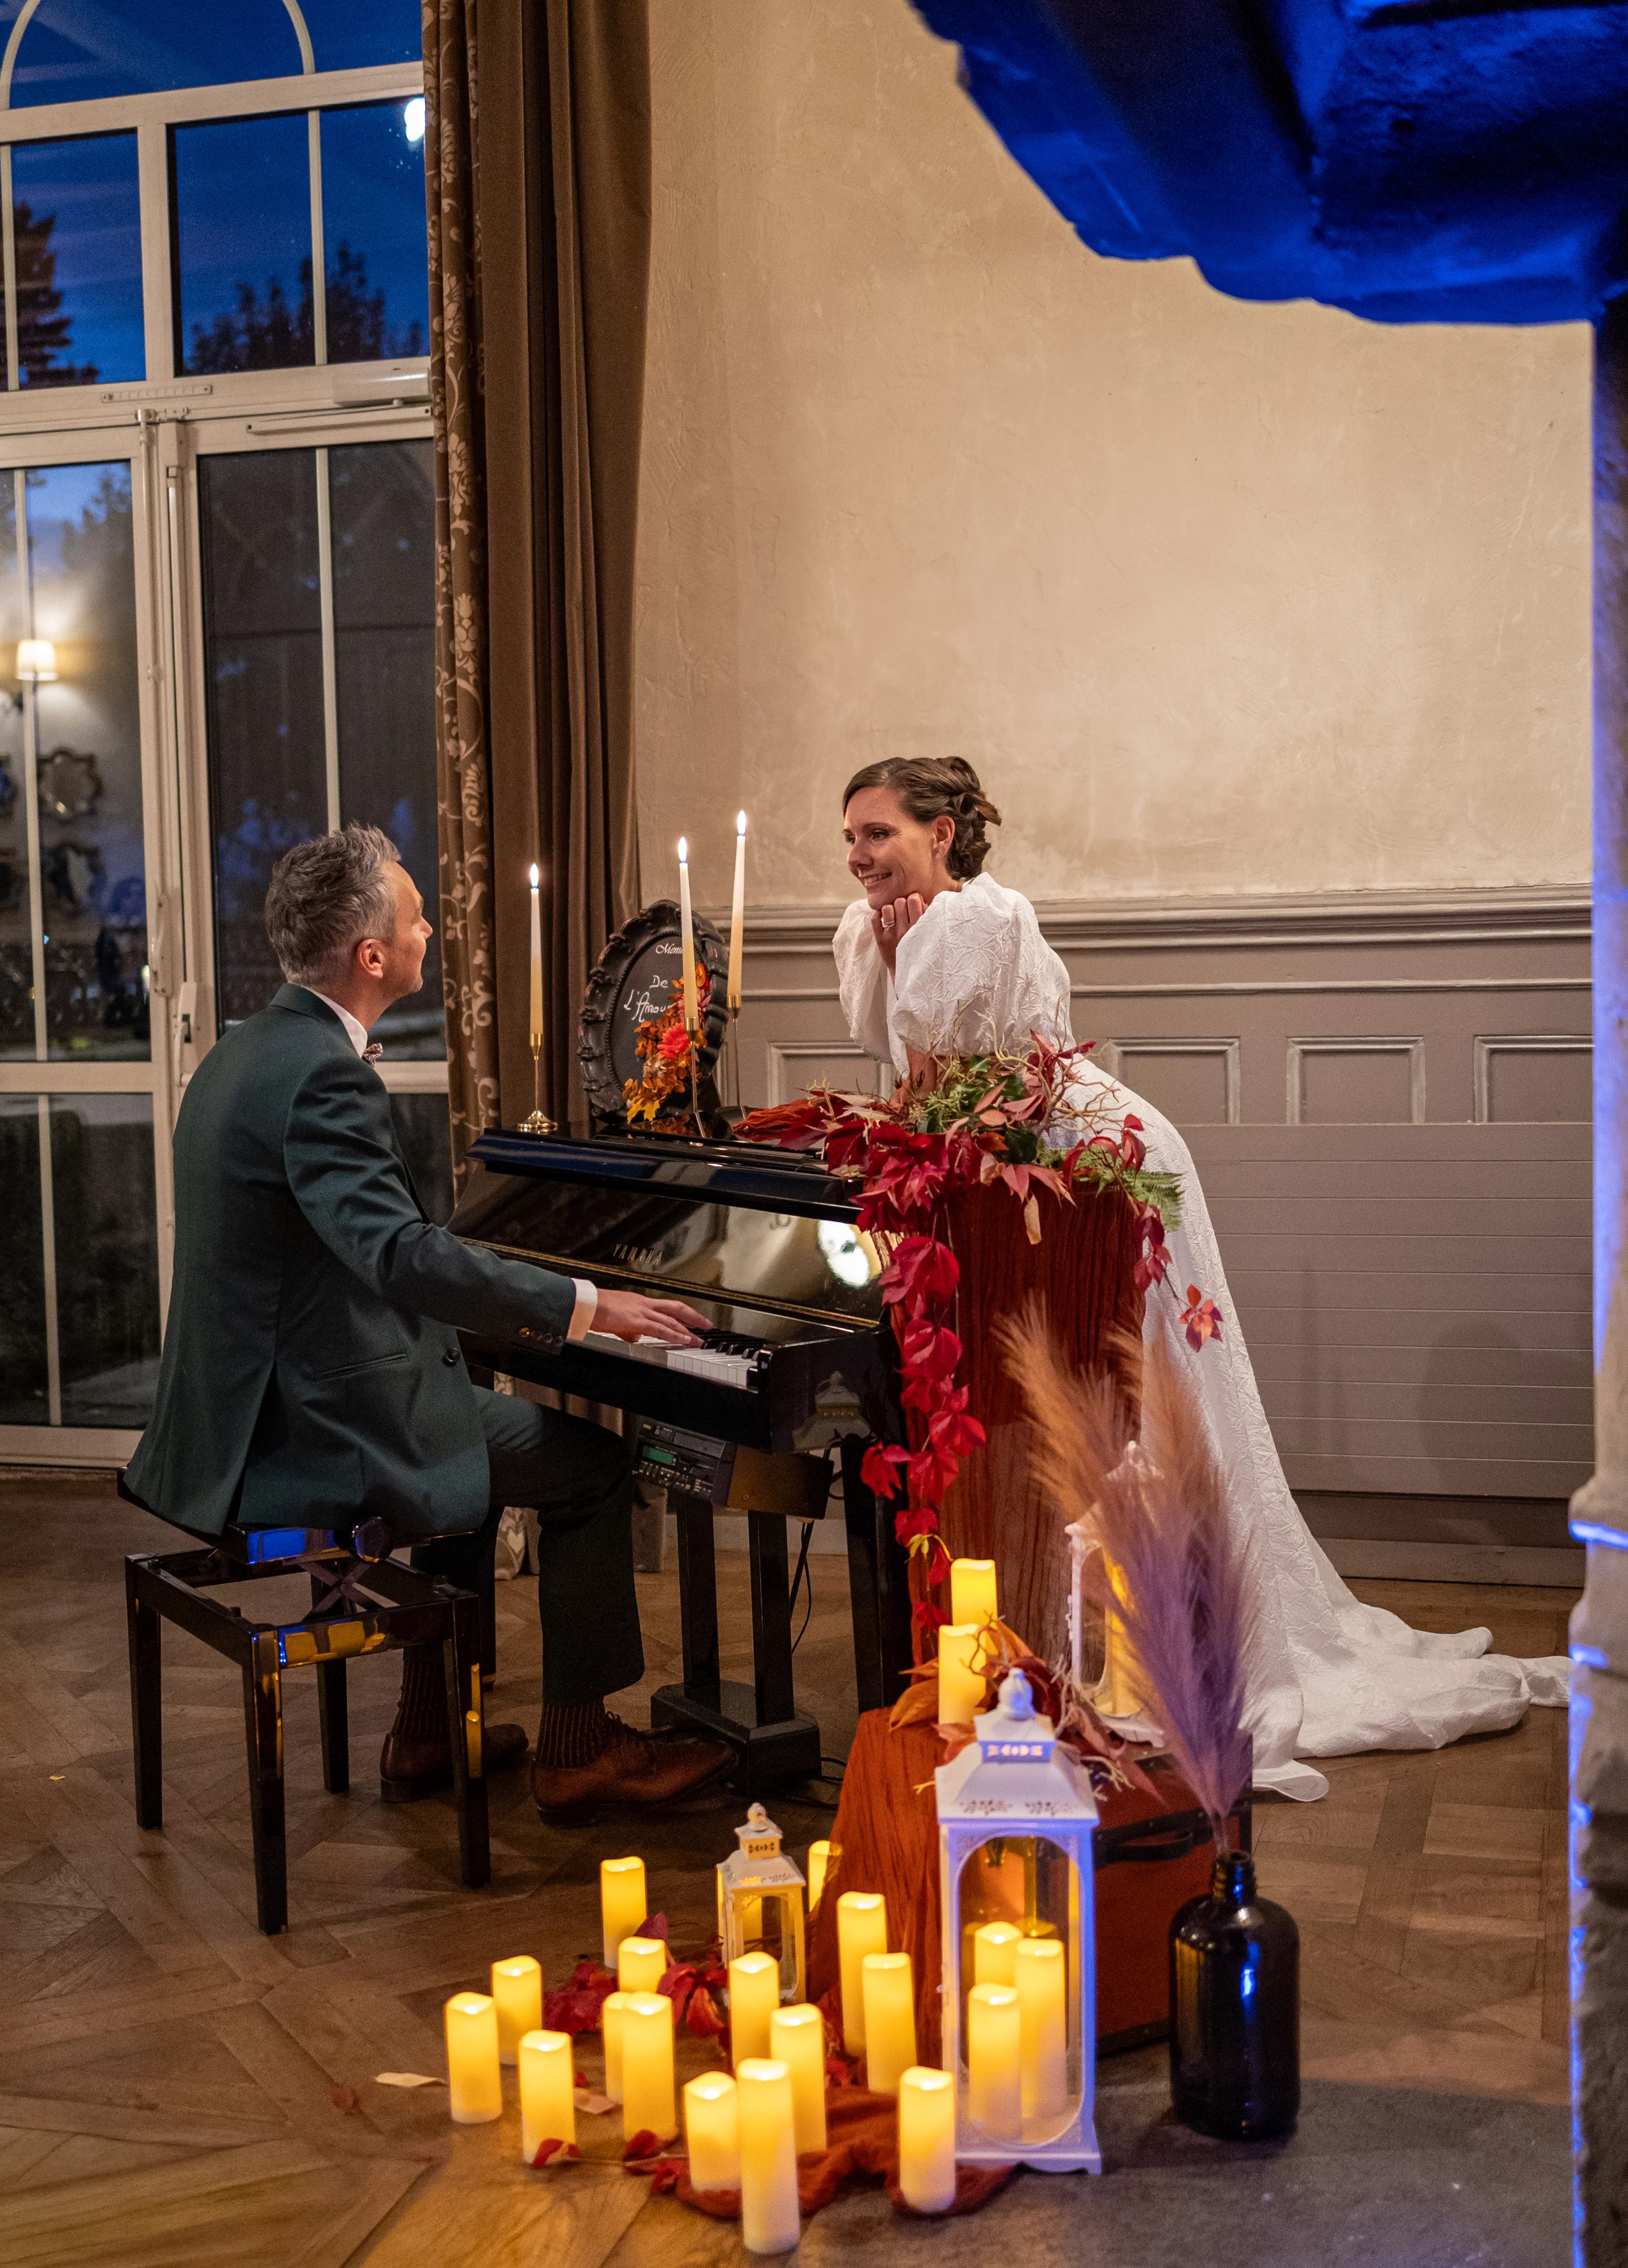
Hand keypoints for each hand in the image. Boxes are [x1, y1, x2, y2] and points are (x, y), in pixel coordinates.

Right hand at [594, 1290, 708, 1346]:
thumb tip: (636, 1336)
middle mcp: (644, 1303)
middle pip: (676, 1308)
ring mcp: (642, 1311)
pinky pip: (661, 1328)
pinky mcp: (637, 1320)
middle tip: (706, 1325)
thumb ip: (628, 1328)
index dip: (682, 1313)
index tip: (693, 1319)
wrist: (586, 1304)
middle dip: (693, 1317)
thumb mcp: (617, 1319)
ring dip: (688, 1330)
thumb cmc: (595, 1310)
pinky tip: (684, 1340)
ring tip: (699, 1338)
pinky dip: (675, 1335)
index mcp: (639, 1302)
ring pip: (671, 1319)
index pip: (666, 1306)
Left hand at [869, 892, 925, 976]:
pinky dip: (878, 915)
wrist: (909, 974)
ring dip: (890, 908)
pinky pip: (874, 918)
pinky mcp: (880, 940)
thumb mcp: (928, 933)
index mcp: (920, 927)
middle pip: (900, 901)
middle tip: (904, 910)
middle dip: (902, 902)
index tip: (914, 904)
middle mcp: (905, 931)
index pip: (914, 899)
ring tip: (894, 915)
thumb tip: (920, 898)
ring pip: (887, 908)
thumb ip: (927, 915)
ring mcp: (892, 935)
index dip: (914, 898)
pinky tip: (884, 919)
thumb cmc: (920, 950)